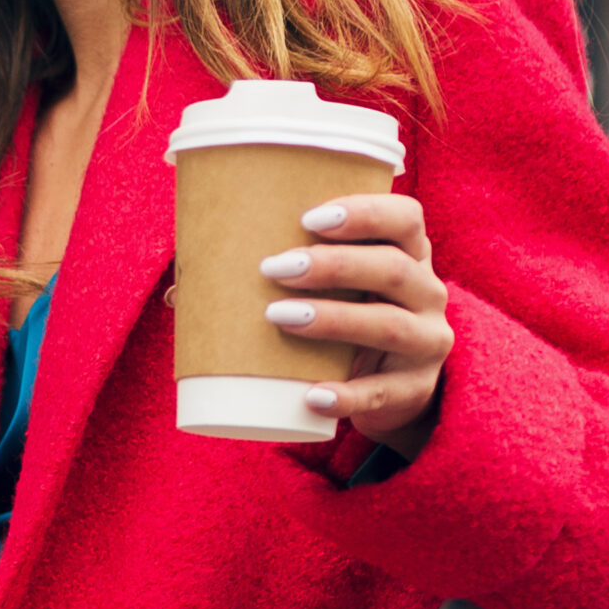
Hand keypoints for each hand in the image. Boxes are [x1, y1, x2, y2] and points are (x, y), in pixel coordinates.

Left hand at [258, 193, 451, 452]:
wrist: (394, 391)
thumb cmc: (349, 323)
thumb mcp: (333, 295)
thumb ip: (276, 280)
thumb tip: (181, 291)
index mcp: (409, 254)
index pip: (405, 218)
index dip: (364, 212)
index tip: (309, 216)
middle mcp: (428, 293)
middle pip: (393, 268)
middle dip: (333, 265)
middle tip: (275, 267)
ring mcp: (426, 343)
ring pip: (388, 325)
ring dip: (333, 319)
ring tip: (279, 317)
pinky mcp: (411, 391)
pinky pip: (380, 394)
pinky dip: (345, 396)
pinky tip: (311, 396)